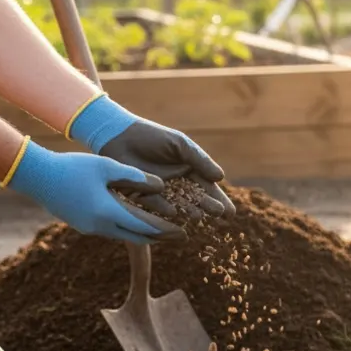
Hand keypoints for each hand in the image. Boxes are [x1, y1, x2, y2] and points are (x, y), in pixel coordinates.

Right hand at [4, 139, 183, 244]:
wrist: (37, 177)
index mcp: (109, 212)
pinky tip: (137, 222)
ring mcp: (90, 228)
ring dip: (144, 234)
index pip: (145, 227)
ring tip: (163, 230)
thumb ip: (135, 177)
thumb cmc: (72, 167)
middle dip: (160, 238)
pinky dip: (128, 228)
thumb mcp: (107, 166)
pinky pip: (112, 230)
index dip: (167, 231)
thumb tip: (161, 186)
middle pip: (138, 237)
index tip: (184, 233)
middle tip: (180, 237)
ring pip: (125, 235)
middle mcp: (101, 226)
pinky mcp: (83, 226)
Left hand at [66, 95, 234, 220]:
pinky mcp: (142, 197)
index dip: (219, 200)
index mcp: (189, 172)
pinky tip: (173, 211)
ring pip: (178, 205)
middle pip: (197, 199)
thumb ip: (200, 160)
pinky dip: (163, 208)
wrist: (119, 135)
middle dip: (208, 207)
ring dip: (188, 211)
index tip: (230, 211)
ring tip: (198, 215)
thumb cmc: (152, 137)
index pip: (208, 188)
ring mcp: (161, 192)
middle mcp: (177, 185)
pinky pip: (155, 205)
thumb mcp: (180, 145)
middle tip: (219, 213)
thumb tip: (220, 177)